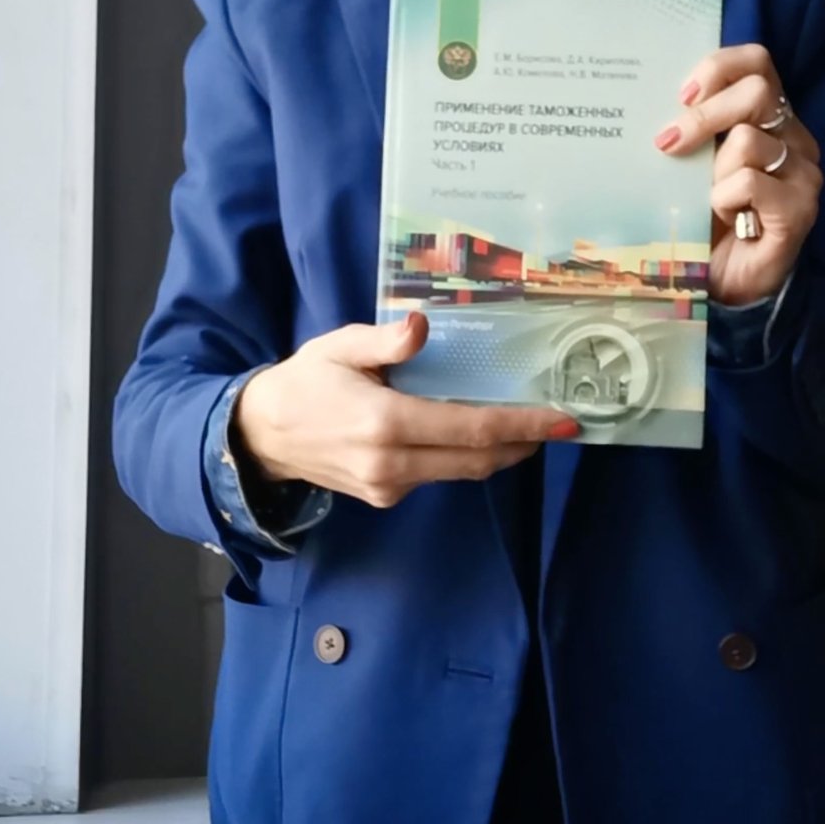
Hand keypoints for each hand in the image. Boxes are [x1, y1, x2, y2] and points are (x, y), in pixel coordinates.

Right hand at [233, 313, 578, 507]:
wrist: (262, 436)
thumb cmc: (306, 382)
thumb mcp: (340, 347)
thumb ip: (386, 339)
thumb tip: (423, 326)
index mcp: (385, 423)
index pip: (471, 428)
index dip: (523, 425)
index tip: (562, 420)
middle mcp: (392, 464)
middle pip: (477, 460)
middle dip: (523, 443)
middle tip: (558, 424)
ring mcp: (388, 487)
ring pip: (460, 472)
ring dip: (497, 452)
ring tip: (524, 427)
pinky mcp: (384, 496)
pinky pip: (436, 475)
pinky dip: (462, 456)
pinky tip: (472, 434)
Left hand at [654, 44, 821, 305]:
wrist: (721, 283)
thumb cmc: (704, 220)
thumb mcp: (691, 165)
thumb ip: (687, 129)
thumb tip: (646, 97)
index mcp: (770, 119)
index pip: (757, 63)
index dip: (719, 67)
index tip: (682, 95)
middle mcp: (794, 140)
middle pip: (756, 92)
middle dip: (703, 116)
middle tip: (668, 144)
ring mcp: (802, 174)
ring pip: (748, 140)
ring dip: (713, 171)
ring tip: (707, 200)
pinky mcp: (800, 209)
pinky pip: (750, 181)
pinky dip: (724, 198)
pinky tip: (723, 217)